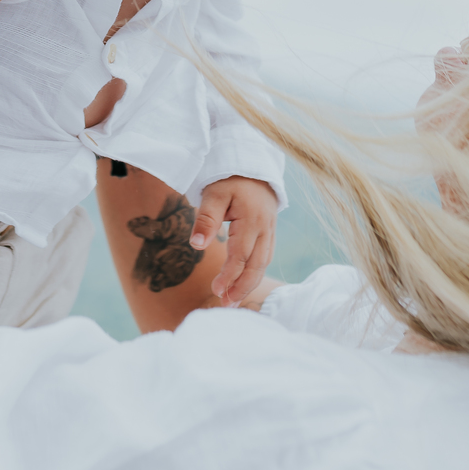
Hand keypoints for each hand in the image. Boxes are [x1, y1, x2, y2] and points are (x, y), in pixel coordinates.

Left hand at [190, 177, 277, 306]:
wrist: (252, 164)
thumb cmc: (229, 179)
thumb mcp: (213, 194)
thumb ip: (206, 219)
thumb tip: (197, 245)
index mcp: (251, 220)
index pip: (240, 256)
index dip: (229, 276)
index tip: (216, 291)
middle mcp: (265, 227)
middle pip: (257, 265)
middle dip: (243, 288)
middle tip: (227, 305)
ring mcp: (271, 229)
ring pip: (264, 263)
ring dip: (250, 283)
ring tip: (233, 300)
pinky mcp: (271, 230)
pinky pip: (267, 256)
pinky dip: (256, 271)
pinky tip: (245, 281)